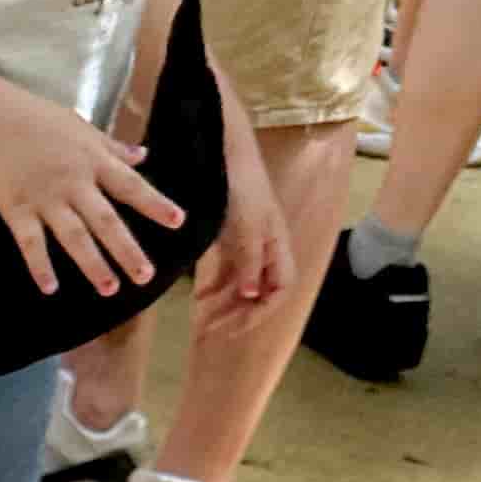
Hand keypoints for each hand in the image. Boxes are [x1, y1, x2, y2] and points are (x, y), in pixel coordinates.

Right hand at [0, 86, 186, 299]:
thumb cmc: (38, 119)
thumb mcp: (82, 127)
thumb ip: (112, 147)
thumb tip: (143, 156)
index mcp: (93, 160)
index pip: (131, 186)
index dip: (154, 204)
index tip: (177, 222)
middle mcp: (74, 182)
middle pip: (106, 221)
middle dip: (127, 250)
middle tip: (145, 277)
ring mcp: (45, 198)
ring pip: (73, 236)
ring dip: (92, 264)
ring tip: (109, 289)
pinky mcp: (16, 209)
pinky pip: (29, 243)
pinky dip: (39, 266)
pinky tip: (50, 289)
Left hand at [195, 107, 292, 335]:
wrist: (221, 150)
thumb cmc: (240, 184)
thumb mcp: (247, 223)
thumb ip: (251, 259)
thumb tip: (253, 295)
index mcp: (277, 244)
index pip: (281, 288)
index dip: (262, 313)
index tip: (234, 328)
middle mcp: (265, 247)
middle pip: (260, 292)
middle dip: (239, 314)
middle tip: (210, 331)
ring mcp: (246, 242)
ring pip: (242, 286)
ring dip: (225, 306)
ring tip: (202, 321)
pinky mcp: (228, 237)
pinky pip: (226, 272)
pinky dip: (214, 289)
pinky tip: (199, 301)